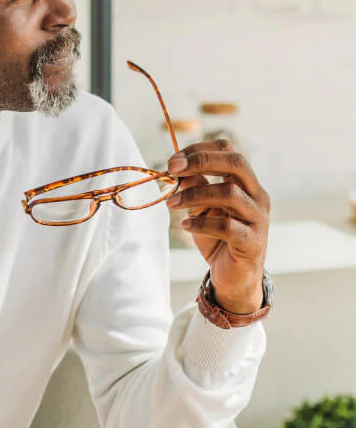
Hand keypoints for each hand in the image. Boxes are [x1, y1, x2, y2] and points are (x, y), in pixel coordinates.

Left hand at [165, 139, 270, 312]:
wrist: (234, 277)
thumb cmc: (217, 240)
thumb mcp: (201, 211)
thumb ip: (195, 191)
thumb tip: (180, 172)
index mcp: (246, 184)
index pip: (229, 152)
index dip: (201, 150)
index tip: (173, 160)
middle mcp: (257, 196)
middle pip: (236, 164)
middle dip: (202, 161)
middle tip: (172, 168)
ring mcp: (258, 219)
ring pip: (230, 194)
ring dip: (195, 194)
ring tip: (171, 203)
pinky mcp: (252, 242)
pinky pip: (228, 227)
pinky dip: (202, 223)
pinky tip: (185, 225)